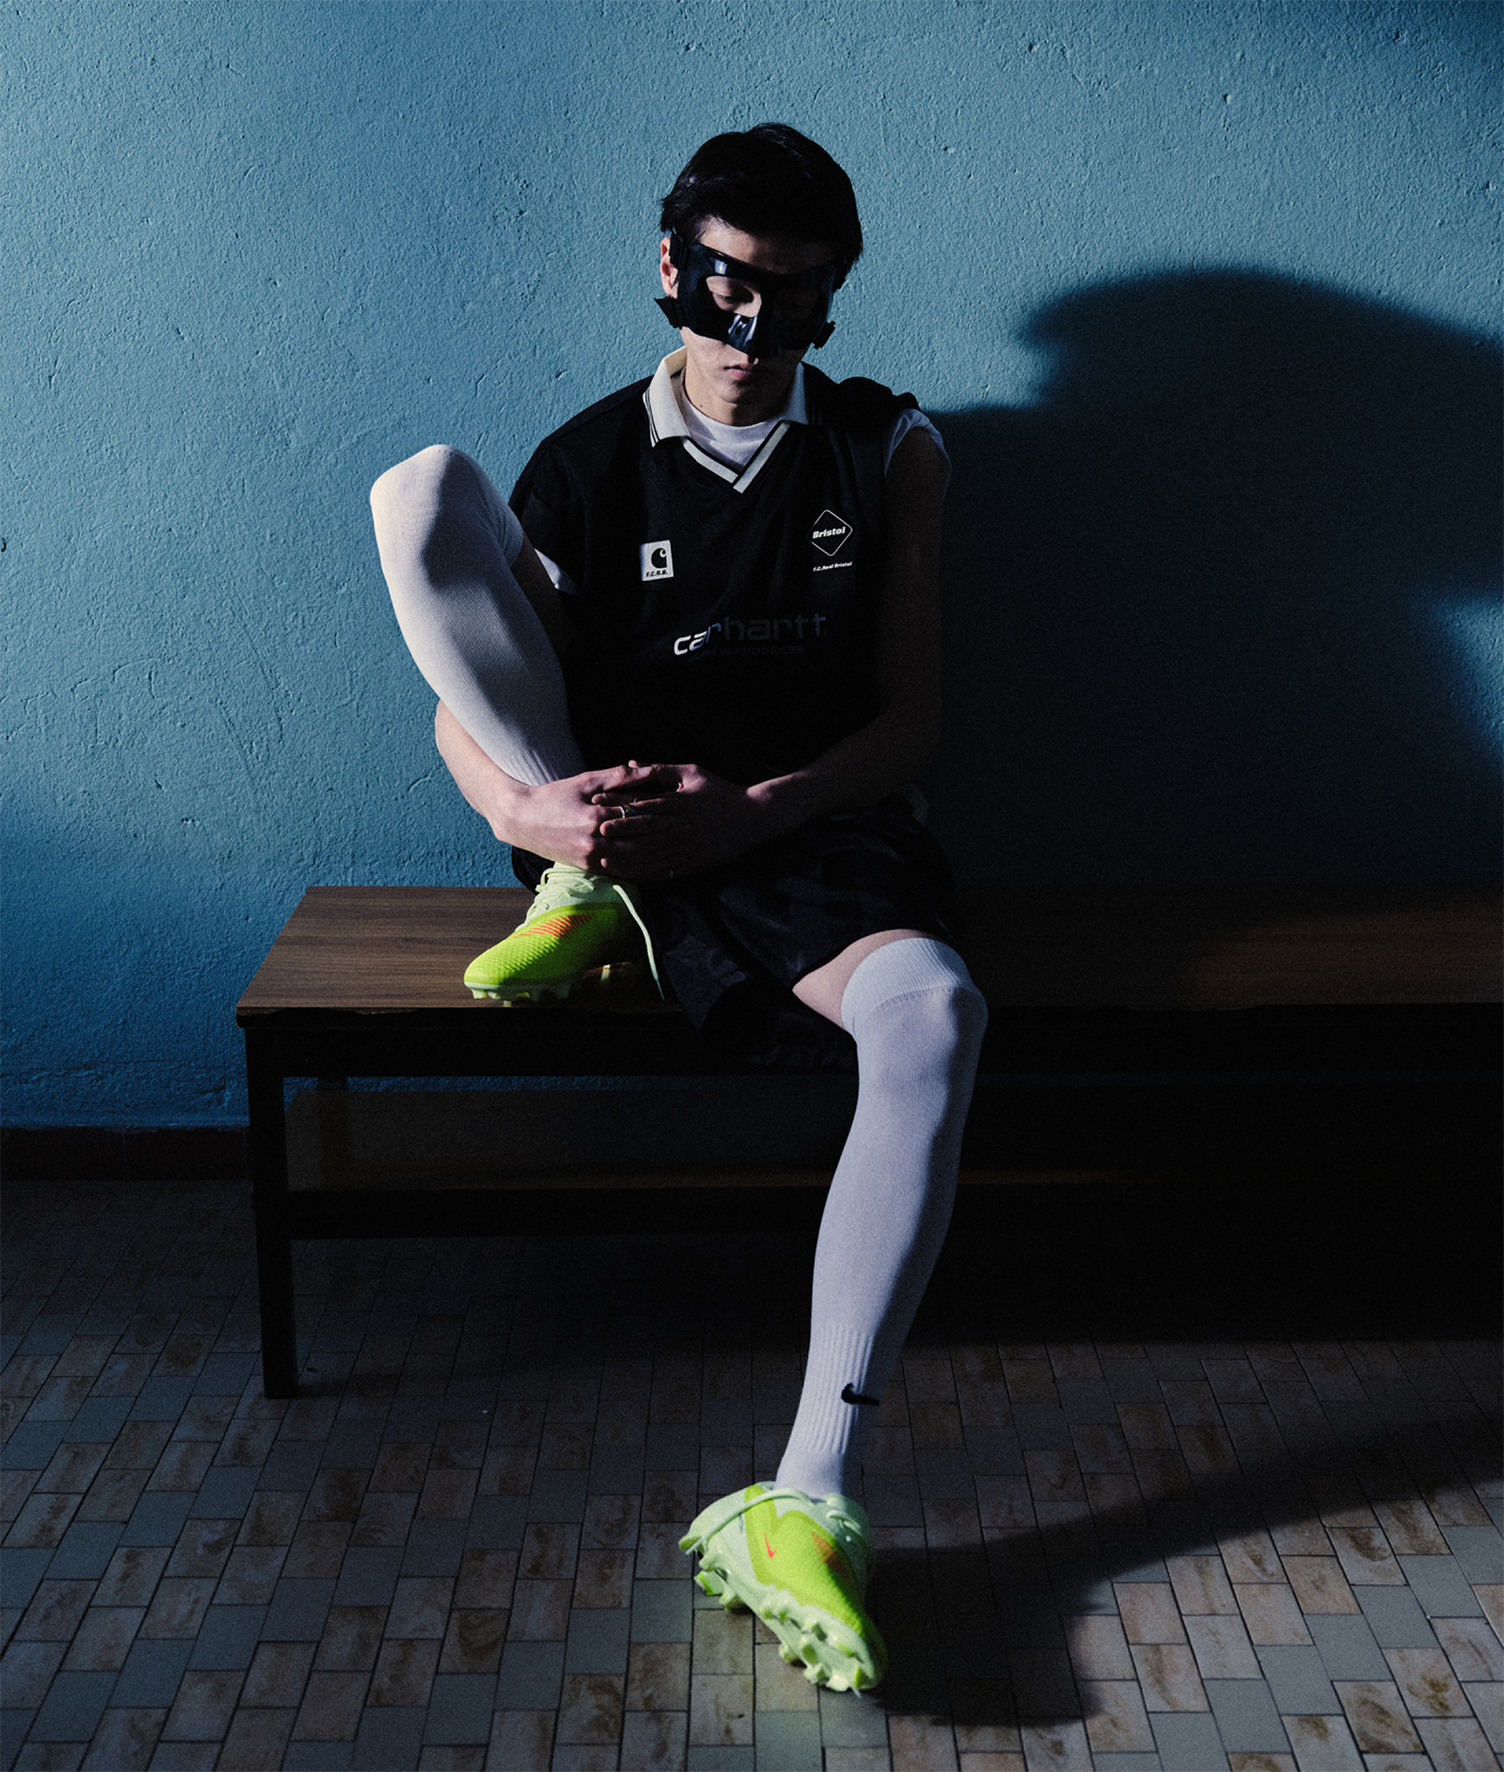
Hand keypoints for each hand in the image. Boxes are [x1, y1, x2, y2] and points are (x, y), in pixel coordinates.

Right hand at [501, 762, 671, 871]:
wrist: (523, 820)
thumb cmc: (555, 795)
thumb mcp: (586, 780)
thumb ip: (618, 777)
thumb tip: (646, 769)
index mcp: (596, 815)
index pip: (637, 814)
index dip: (663, 813)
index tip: (685, 810)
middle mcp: (595, 840)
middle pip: (640, 840)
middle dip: (666, 837)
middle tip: (690, 833)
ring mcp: (591, 857)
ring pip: (634, 860)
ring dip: (658, 857)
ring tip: (680, 852)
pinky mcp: (588, 868)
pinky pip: (621, 871)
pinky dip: (641, 870)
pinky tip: (658, 867)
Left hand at [591, 763, 774, 880]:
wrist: (753, 817)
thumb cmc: (721, 791)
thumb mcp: (693, 772)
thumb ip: (660, 769)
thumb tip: (631, 764)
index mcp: (678, 801)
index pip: (641, 803)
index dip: (617, 805)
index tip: (596, 806)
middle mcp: (680, 825)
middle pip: (642, 831)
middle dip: (617, 834)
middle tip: (593, 836)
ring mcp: (686, 846)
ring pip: (651, 854)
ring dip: (626, 858)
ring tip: (605, 860)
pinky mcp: (693, 862)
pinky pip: (666, 870)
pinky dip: (646, 873)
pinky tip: (631, 875)